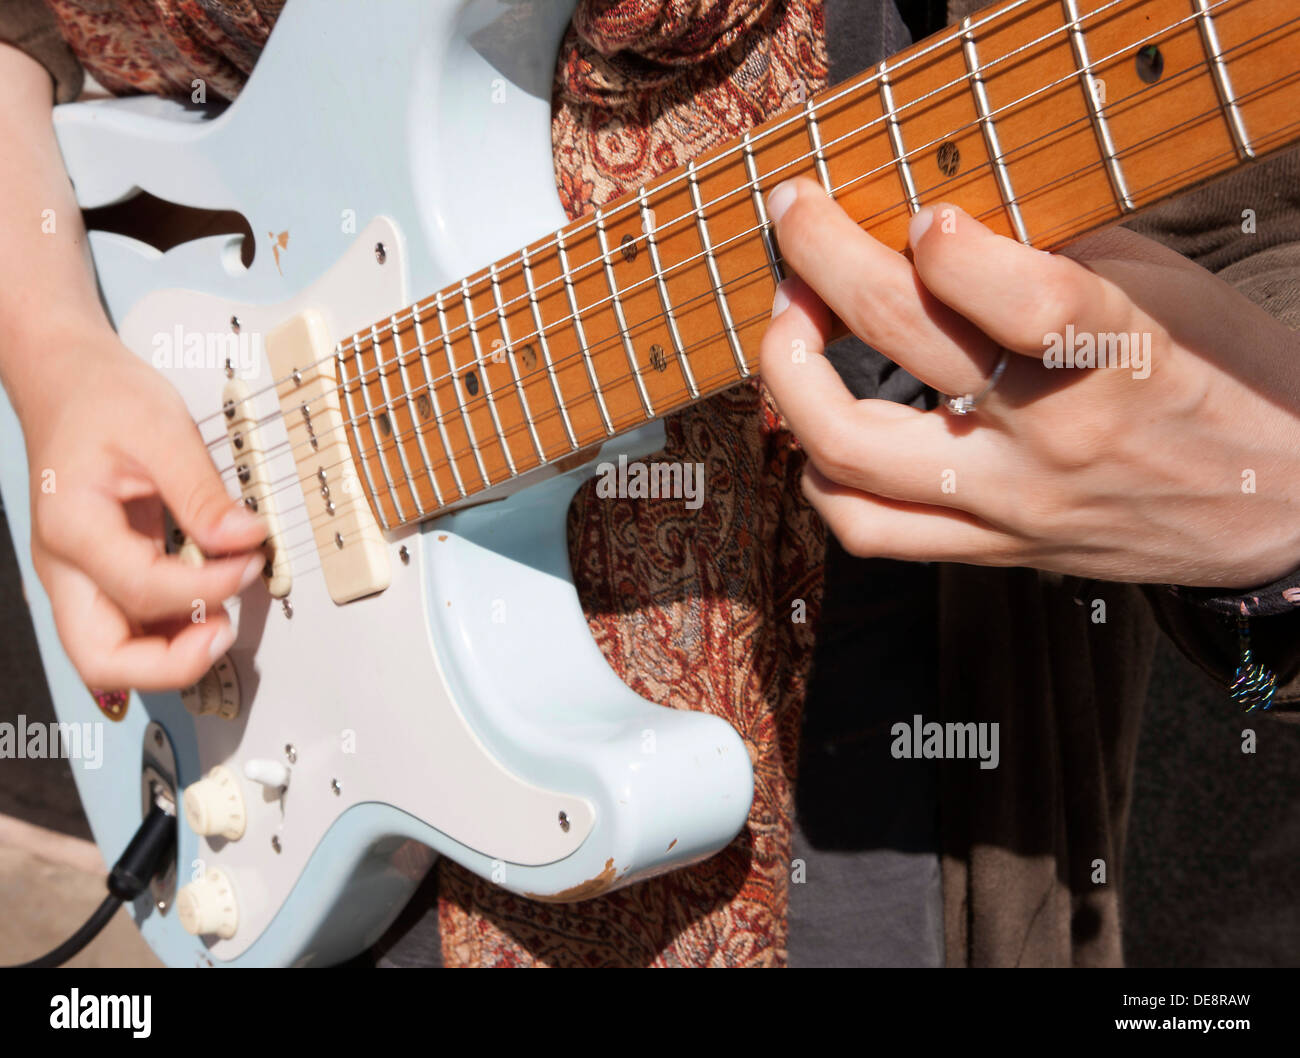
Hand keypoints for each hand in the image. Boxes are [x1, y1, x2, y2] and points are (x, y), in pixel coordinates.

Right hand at [21, 327, 267, 691]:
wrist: (69, 383)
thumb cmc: (104, 400)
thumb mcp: (162, 431)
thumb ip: (203, 492)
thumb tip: (245, 538)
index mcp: (74, 528)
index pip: (145, 590)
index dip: (211, 586)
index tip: (251, 560)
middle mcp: (65, 565)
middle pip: (102, 659)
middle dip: (170, 664)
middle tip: (225, 633)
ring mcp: (77, 577)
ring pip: (110, 656)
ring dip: (170, 655)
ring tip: (223, 620)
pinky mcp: (99, 576)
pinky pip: (128, 628)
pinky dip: (168, 633)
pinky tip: (208, 607)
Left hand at [759, 178, 1299, 588]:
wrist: (1275, 508)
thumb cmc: (1216, 381)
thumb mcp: (1162, 292)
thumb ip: (1051, 256)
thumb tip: (936, 227)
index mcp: (1118, 356)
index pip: (1022, 301)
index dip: (948, 247)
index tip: (921, 214)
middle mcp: (1053, 437)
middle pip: (903, 345)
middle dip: (821, 261)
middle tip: (795, 218)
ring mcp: (1009, 505)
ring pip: (850, 454)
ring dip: (790, 377)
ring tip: (788, 327)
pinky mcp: (987, 550)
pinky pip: (866, 529)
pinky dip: (821, 473)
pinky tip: (822, 426)